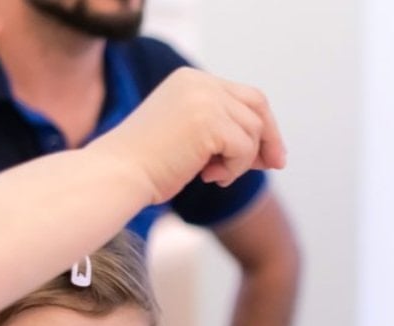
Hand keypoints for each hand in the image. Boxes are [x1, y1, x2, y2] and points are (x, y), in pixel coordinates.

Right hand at [91, 67, 286, 203]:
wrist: (117, 174)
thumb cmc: (147, 165)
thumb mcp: (188, 136)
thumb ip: (220, 129)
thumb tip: (269, 146)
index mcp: (191, 80)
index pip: (244, 95)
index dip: (262, 124)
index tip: (270, 154)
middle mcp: (199, 82)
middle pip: (257, 104)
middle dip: (270, 136)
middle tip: (275, 165)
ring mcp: (205, 98)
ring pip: (253, 130)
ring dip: (241, 161)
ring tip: (214, 175)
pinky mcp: (210, 121)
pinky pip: (244, 148)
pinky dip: (235, 169)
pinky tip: (208, 177)